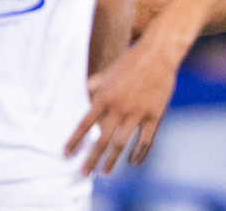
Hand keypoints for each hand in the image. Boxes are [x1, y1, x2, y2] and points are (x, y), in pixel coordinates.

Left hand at [65, 31, 180, 174]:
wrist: (159, 52)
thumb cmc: (132, 60)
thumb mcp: (109, 70)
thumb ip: (95, 83)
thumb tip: (81, 90)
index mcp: (105, 96)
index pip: (85, 124)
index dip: (74, 141)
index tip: (66, 154)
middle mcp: (119, 107)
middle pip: (102, 140)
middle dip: (91, 159)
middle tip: (84, 173)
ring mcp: (137, 112)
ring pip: (121, 144)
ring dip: (111, 161)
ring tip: (104, 172)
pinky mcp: (154, 114)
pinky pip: (145, 141)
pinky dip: (139, 154)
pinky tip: (133, 162)